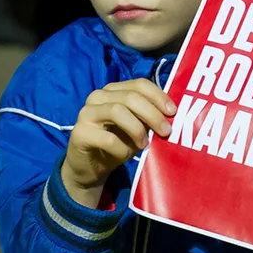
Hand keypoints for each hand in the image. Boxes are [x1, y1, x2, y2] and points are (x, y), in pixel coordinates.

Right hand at [62, 79, 176, 207]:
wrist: (90, 168)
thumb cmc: (116, 145)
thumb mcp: (136, 129)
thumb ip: (148, 119)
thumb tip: (170, 116)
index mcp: (113, 91)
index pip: (139, 84)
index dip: (158, 96)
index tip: (172, 112)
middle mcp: (98, 97)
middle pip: (130, 97)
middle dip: (152, 114)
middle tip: (166, 131)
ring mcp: (86, 113)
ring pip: (118, 111)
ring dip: (137, 129)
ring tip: (145, 144)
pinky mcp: (79, 133)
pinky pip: (107, 138)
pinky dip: (121, 149)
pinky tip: (124, 155)